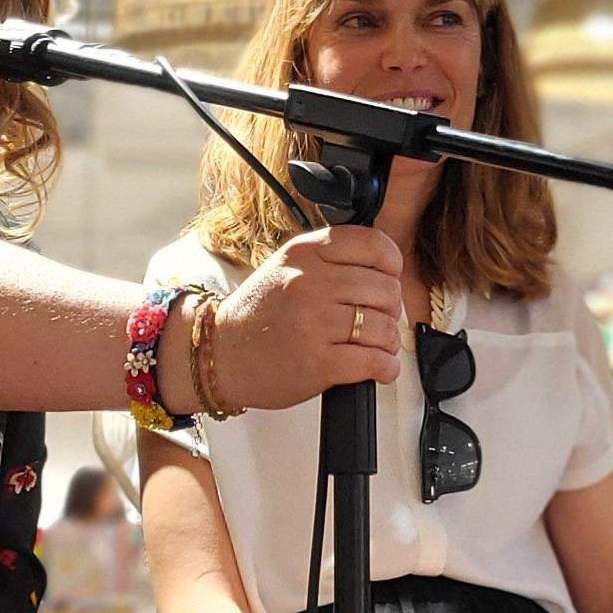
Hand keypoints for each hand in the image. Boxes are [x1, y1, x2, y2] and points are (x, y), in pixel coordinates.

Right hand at [201, 226, 405, 412]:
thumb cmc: (257, 314)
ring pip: (383, 326)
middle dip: (390, 308)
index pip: (373, 245)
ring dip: (388, 340)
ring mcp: (314, 323)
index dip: (392, 264)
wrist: (220, 354)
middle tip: (378, 318)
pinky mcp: (318, 364)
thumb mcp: (285, 266)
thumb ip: (329, 259)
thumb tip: (382, 269)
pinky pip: (374, 361)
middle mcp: (309, 283)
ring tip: (378, 345)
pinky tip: (379, 367)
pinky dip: (385, 367)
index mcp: (304, 253)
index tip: (390, 277)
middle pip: (385, 289)